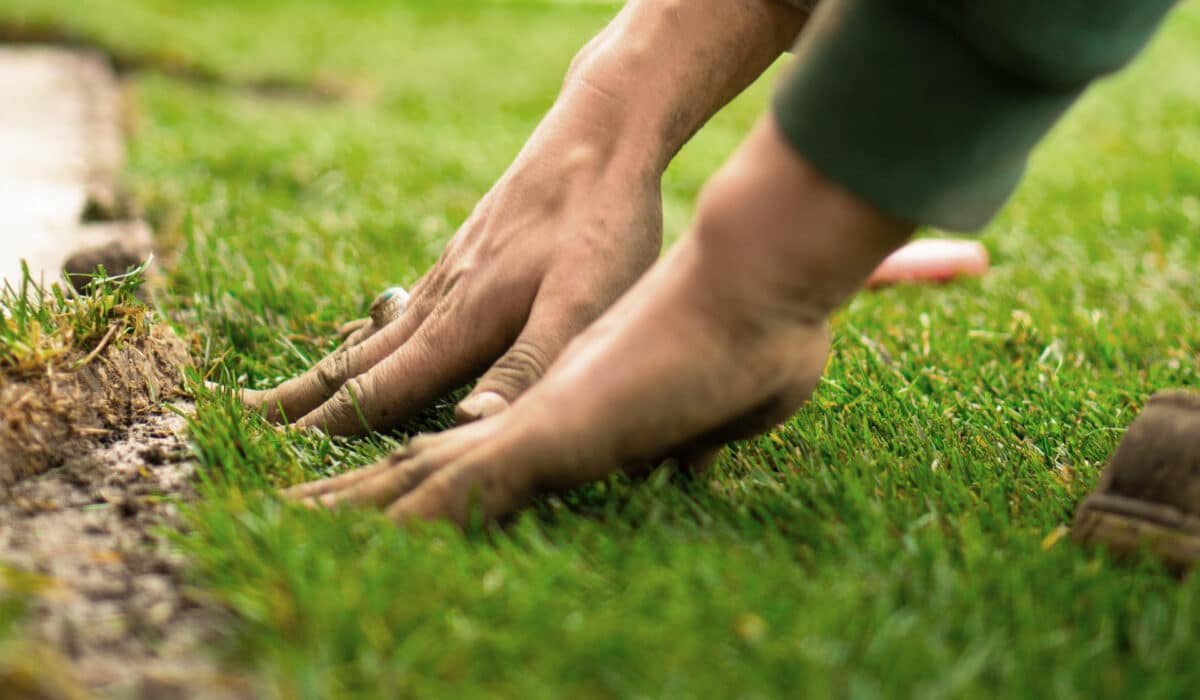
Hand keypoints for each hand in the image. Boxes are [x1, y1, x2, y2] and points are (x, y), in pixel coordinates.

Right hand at [243, 133, 662, 434]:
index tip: (268, 456)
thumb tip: (465, 427)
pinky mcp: (469, 254)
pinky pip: (404, 308)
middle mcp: (440, 301)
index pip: (379, 391)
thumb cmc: (601, 224)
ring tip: (293, 391)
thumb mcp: (580, 305)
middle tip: (242, 420)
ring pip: (377, 333)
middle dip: (302, 399)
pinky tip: (376, 335)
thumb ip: (526, 369)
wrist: (602, 131)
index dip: (327, 429)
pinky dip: (372, 334)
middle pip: (359, 362)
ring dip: (331, 368)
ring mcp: (451, 274)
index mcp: (459, 324)